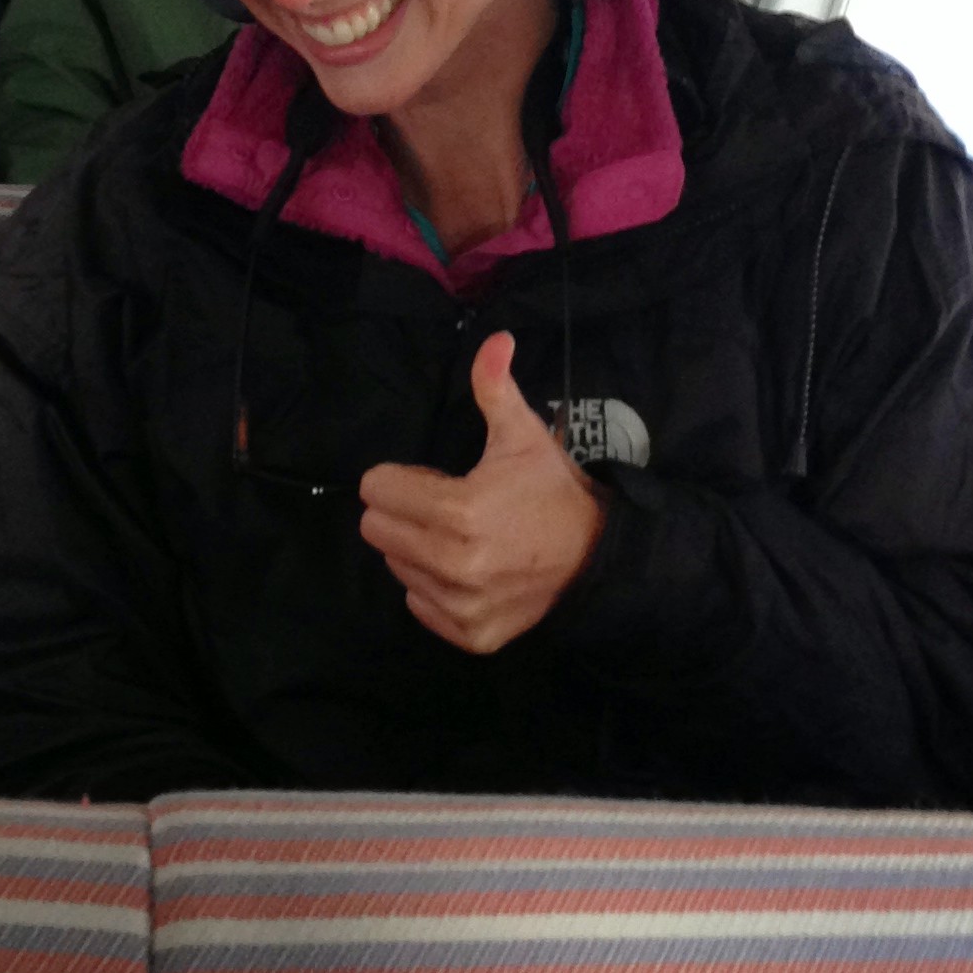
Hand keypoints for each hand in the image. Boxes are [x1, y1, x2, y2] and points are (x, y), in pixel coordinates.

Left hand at [358, 332, 605, 654]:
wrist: (597, 557)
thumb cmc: (552, 492)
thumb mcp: (524, 435)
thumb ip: (494, 387)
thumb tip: (495, 338)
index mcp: (457, 512)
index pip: (376, 490)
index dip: (400, 477)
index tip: (435, 479)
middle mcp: (452, 564)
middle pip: (377, 530)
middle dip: (402, 512)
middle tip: (444, 507)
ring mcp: (460, 605)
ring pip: (396, 567)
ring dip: (417, 550)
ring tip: (461, 538)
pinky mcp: (470, 634)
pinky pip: (419, 604)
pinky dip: (434, 588)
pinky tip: (468, 571)